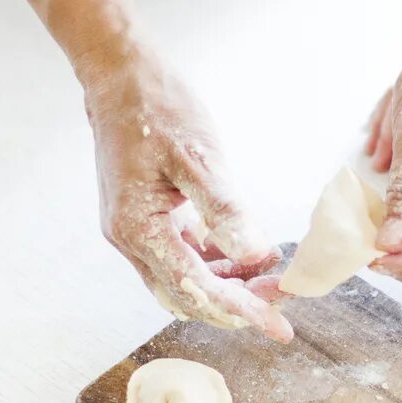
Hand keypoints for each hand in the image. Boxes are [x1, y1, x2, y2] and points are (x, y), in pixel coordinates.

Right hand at [85, 47, 290, 340]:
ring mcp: (134, 230)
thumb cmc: (157, 108)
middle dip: (236, 303)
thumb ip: (224, 209)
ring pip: (184, 279)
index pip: (197, 288)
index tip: (279, 327)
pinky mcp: (144, 217)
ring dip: (227, 284)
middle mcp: (130, 239)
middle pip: (188, 295)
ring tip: (270, 275)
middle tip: (282, 299)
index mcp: (139, 229)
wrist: (119, 75)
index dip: (241, 310)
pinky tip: (245, 252)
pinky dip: (214, 262)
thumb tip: (254, 254)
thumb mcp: (198, 156)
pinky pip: (181, 256)